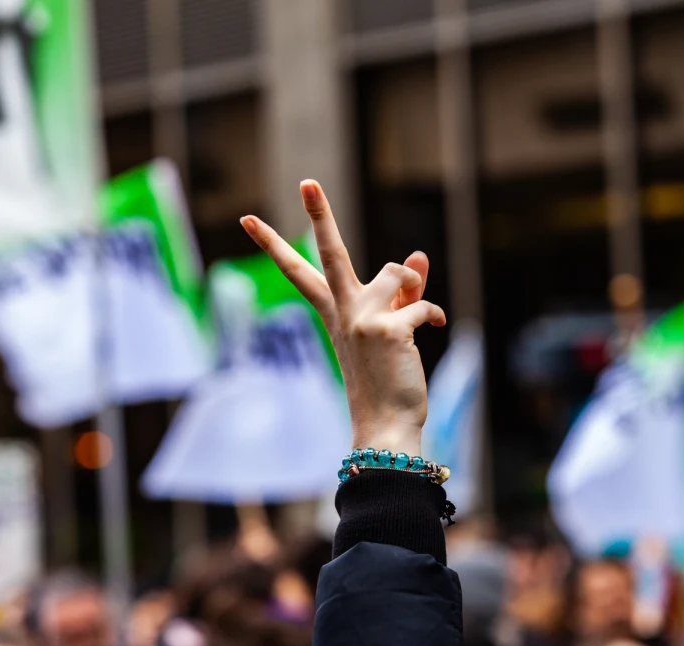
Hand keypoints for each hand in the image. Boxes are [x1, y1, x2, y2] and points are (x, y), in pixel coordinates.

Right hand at [241, 180, 445, 455]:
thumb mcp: (390, 330)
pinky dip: (435, 315)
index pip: (299, 271)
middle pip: (329, 252)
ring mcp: (362, 320)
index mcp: (335, 312)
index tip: (247, 219)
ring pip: (394, 272)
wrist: (387, 425)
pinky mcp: (389, 330)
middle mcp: (343, 312)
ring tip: (415, 319)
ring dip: (411, 288)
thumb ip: (402, 291)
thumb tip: (418, 255)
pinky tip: (436, 329)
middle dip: (319, 215)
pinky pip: (422, 304)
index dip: (273, 244)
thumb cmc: (386, 381)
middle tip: (307, 182)